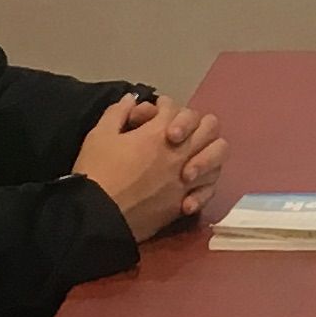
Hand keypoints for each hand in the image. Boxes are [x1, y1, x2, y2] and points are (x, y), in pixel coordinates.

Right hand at [77, 94, 213, 240]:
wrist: (97, 217)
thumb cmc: (97, 173)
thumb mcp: (100, 135)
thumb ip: (118, 112)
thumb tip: (132, 99)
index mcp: (160, 133)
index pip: (175, 107)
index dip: (162, 107)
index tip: (149, 116)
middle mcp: (181, 153)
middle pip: (209, 126)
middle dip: (195, 123)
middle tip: (177, 133)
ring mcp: (187, 179)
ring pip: (218, 156)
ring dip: (207, 151)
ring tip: (190, 156)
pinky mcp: (185, 202)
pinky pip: (209, 189)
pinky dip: (204, 184)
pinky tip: (189, 185)